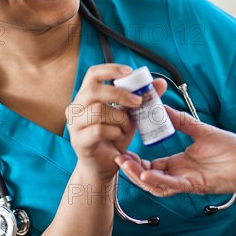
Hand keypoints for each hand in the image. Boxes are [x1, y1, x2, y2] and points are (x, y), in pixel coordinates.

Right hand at [66, 64, 166, 180]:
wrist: (105, 165)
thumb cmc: (114, 136)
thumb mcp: (130, 115)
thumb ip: (142, 98)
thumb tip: (161, 82)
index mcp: (86, 96)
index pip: (93, 74)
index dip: (110, 70)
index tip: (129, 72)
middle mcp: (76, 108)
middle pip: (94, 91)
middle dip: (120, 94)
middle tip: (138, 102)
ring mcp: (75, 125)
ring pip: (98, 111)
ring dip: (120, 118)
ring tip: (127, 126)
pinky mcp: (79, 141)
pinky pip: (99, 130)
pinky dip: (115, 131)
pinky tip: (120, 136)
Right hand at [115, 106, 235, 195]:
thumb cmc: (234, 149)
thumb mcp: (202, 130)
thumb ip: (182, 121)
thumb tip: (163, 107)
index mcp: (181, 163)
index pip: (153, 164)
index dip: (137, 159)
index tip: (124, 149)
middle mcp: (181, 174)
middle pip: (149, 176)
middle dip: (132, 169)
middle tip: (117, 158)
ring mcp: (188, 181)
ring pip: (156, 184)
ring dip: (139, 176)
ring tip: (124, 164)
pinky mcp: (197, 185)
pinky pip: (173, 185)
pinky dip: (158, 180)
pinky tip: (145, 173)